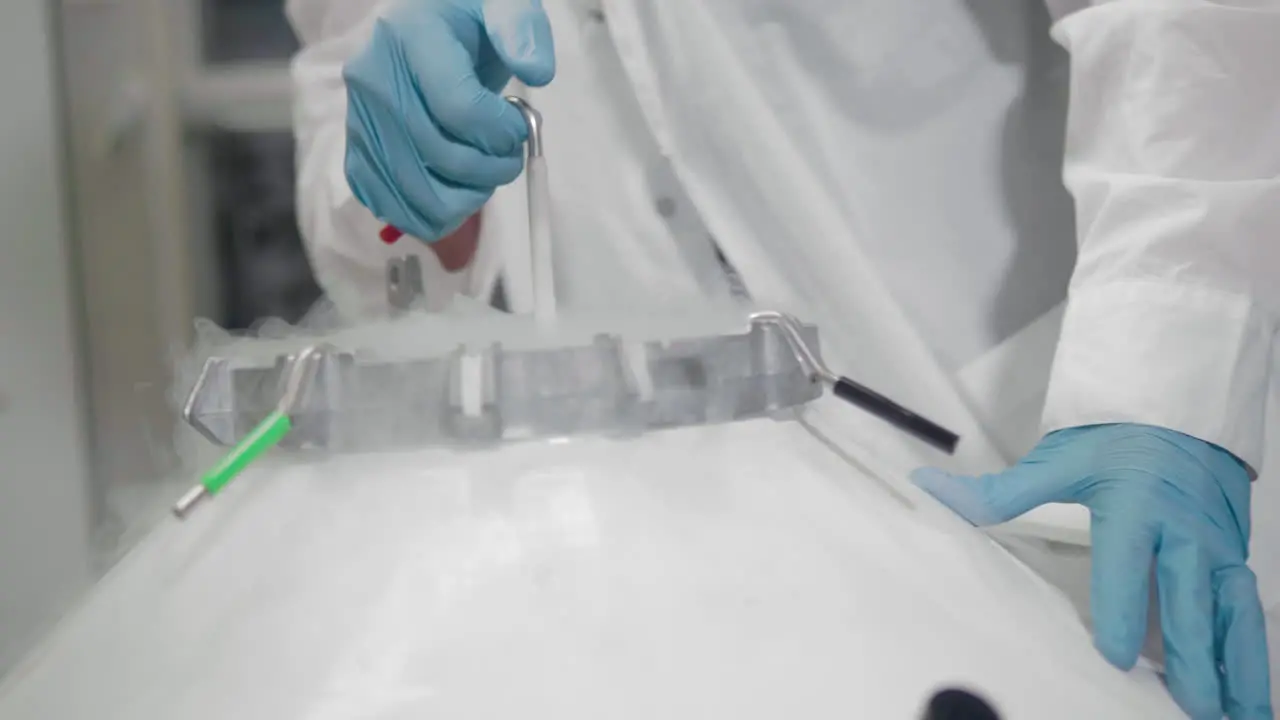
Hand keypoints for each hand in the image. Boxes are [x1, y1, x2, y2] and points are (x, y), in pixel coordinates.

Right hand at [343, 0, 553, 241]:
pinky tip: (456, 191)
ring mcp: (361, 121)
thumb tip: (536, 71)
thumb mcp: (502, 6)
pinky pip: (393, 207)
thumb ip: (522, 29)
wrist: (425, 33)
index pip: (459, 108)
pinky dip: (434, 215)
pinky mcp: (357, 153)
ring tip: (485, 175)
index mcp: (411, 38)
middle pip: (440, 155)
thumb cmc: (468, 23)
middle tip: (508, 157)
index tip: (518, 130)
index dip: (500, 132)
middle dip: (491, 168)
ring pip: (418, 194)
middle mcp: (374, 80)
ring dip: (468, 198)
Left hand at [912, 424, 1270, 719]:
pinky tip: (1248, 694)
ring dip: (1239, 668)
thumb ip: (1000, 492)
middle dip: (1193, 659)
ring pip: (1232, 614)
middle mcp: (1184, 531)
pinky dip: (1252, 654)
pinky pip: (1247, 611)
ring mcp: (1217, 546)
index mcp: (1136, 506)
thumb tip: (935, 490)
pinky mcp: (1236, 555)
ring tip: (1238, 715)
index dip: (1122, 612)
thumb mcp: (1058, 460)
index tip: (1115, 655)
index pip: (1127, 567)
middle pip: (1189, 601)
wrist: (1175, 403)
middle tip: (1190, 705)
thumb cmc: (1116, 435)